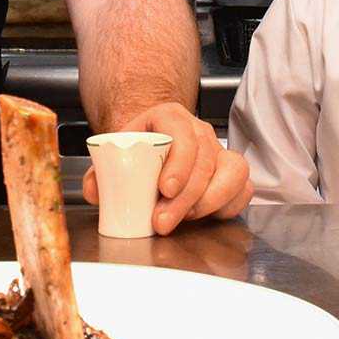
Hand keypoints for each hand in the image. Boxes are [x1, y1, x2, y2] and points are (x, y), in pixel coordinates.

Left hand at [82, 102, 251, 233]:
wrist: (152, 148)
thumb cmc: (136, 151)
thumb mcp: (113, 155)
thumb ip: (99, 174)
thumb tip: (95, 192)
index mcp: (169, 118)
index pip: (183, 133)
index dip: (179, 163)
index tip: (165, 190)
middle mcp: (199, 131)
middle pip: (204, 160)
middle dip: (186, 197)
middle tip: (163, 221)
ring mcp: (218, 152)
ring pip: (232, 173)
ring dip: (209, 202)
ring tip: (184, 218)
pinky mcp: (231, 173)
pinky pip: (243, 188)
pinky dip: (228, 205)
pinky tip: (206, 216)